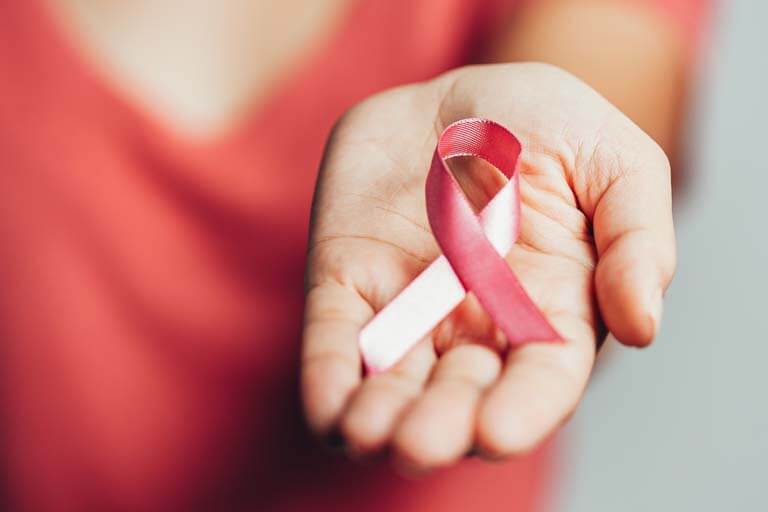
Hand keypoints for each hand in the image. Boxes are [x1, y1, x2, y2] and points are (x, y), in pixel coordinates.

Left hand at [301, 63, 674, 471]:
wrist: (463, 92)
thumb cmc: (548, 127)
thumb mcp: (616, 162)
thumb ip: (639, 240)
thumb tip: (643, 325)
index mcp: (548, 307)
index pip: (540, 380)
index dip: (520, 412)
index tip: (495, 431)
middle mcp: (476, 322)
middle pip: (459, 395)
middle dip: (439, 426)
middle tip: (419, 444)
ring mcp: (408, 305)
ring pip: (393, 380)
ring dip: (379, 416)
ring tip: (370, 433)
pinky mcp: (349, 281)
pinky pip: (336, 337)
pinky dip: (330, 377)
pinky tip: (327, 412)